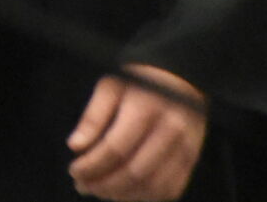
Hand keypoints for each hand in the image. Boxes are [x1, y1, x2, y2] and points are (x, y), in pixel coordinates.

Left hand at [66, 64, 205, 200]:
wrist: (179, 77)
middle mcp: (169, 130)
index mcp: (145, 108)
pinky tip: (125, 192)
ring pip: (153, 186)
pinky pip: (170, 189)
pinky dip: (145, 197)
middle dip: (103, 185)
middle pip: (134, 172)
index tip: (74, 170)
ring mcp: (185, 147)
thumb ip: (92, 117)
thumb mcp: (110, 87)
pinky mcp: (192, 159)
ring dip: (122, 195)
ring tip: (100, 191)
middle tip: (83, 185)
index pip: (115, 149)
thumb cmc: (138, 82)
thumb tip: (75, 147)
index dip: (91, 166)